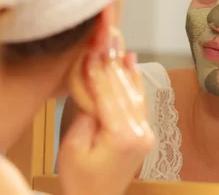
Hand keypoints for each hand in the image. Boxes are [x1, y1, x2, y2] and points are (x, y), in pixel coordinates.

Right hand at [58, 50, 154, 194]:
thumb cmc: (79, 178)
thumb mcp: (72, 147)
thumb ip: (86, 114)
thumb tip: (93, 86)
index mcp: (122, 137)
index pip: (108, 96)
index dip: (98, 73)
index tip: (90, 52)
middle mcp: (140, 133)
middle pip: (123, 92)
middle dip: (112, 65)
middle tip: (105, 40)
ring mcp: (146, 133)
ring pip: (134, 94)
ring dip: (125, 69)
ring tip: (120, 45)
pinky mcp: (145, 132)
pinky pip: (140, 102)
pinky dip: (135, 82)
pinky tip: (131, 63)